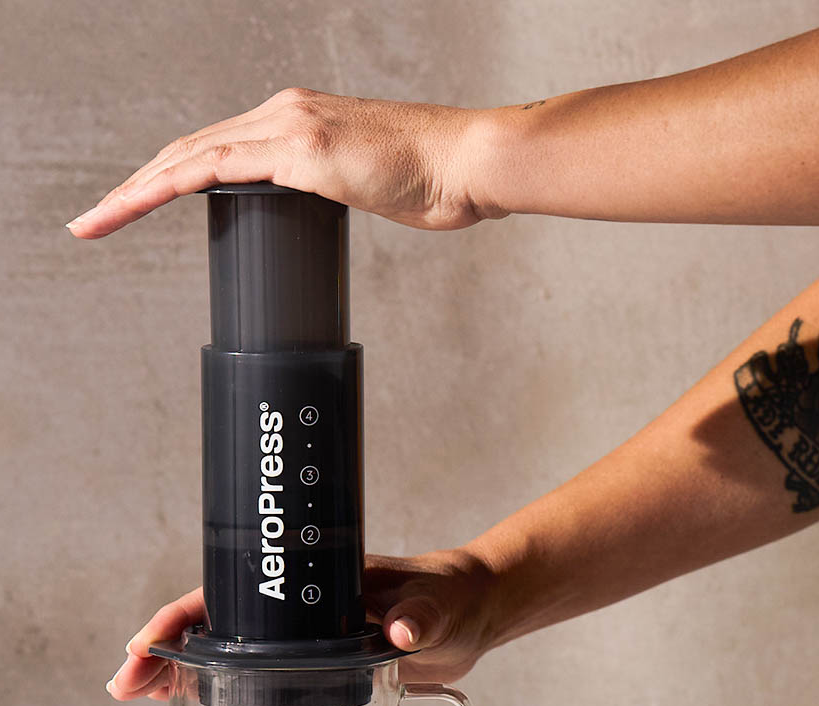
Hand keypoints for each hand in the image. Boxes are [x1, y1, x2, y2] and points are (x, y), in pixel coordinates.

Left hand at [67, 88, 502, 238]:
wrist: (467, 163)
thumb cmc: (430, 179)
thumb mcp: (366, 184)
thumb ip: (329, 189)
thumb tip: (313, 208)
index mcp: (297, 122)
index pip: (214, 150)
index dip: (167, 177)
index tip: (137, 205)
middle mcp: (284, 114)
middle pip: (187, 148)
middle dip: (133, 185)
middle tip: (95, 219)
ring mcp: (290, 127)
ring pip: (188, 155)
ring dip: (135, 189)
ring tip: (97, 221)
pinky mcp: (302, 150)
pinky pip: (218, 167)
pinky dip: (170, 185)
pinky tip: (139, 202)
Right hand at [106, 547, 500, 699]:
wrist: (473, 612)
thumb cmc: (453, 595)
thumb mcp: (440, 604)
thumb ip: (424, 615)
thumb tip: (403, 630)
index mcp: (318, 583)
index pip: (237, 593)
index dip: (187, 616)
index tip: (147, 643)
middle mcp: (303, 610)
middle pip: (220, 625)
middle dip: (168, 650)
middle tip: (126, 684)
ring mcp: (308, 637)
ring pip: (231, 651)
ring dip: (184, 672)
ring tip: (142, 697)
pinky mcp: (321, 665)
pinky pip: (259, 675)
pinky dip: (221, 688)